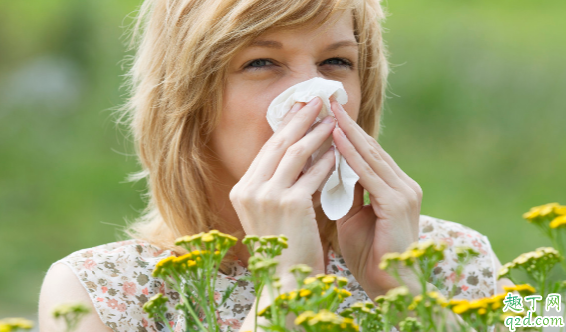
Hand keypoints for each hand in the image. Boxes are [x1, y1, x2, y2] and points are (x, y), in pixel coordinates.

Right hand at [229, 97, 335, 275]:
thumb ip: (281, 185)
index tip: (300, 109)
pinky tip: (339, 150)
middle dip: (300, 118)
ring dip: (316, 133)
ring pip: (296, 153)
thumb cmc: (283, 250)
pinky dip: (327, 160)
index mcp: (242, 191)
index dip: (285, 126)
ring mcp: (267, 196)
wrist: (283, 284)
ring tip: (333, 119)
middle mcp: (249, 190)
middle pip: (279, 143)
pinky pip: (313, 174)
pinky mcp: (289, 204)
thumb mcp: (273, 214)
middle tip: (317, 99)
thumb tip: (303, 156)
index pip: (267, 150)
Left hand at [329, 98, 422, 298]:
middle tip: (327, 101)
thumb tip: (331, 169)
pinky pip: (369, 173)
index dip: (348, 133)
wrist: (389, 285)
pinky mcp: (397, 202)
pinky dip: (351, 155)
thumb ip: (347, 192)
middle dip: (347, 124)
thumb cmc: (369, 254)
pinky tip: (336, 138)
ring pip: (370, 155)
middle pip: (371, 148)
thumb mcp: (353, 216)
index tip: (328, 115)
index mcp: (395, 188)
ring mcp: (403, 192)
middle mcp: (403, 184)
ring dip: (347, 132)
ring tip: (329, 111)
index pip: (368, 154)